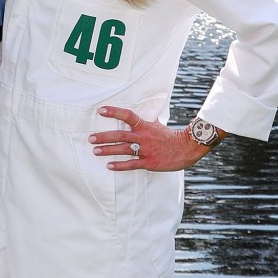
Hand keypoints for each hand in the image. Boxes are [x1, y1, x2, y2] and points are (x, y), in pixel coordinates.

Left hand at [88, 106, 212, 172]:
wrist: (186, 148)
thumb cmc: (169, 136)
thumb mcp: (156, 124)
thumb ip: (144, 120)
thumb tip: (137, 111)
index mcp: (145, 126)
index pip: (128, 115)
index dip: (114, 112)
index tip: (101, 110)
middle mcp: (143, 137)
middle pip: (120, 135)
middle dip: (104, 137)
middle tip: (91, 138)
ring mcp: (146, 150)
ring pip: (123, 150)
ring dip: (108, 150)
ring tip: (95, 151)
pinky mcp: (149, 162)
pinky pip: (132, 164)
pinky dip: (120, 165)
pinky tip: (109, 166)